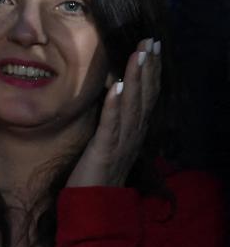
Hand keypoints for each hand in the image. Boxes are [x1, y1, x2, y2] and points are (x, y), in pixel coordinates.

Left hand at [68, 38, 161, 187]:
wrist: (94, 205)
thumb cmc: (98, 172)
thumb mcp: (110, 141)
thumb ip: (115, 119)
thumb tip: (111, 93)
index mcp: (135, 130)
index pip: (147, 95)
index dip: (151, 71)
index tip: (152, 47)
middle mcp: (134, 133)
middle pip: (145, 95)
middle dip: (148, 67)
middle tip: (151, 41)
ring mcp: (122, 141)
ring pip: (132, 105)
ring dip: (135, 79)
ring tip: (138, 54)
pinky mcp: (105, 150)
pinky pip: (111, 124)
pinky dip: (114, 105)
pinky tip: (115, 87)